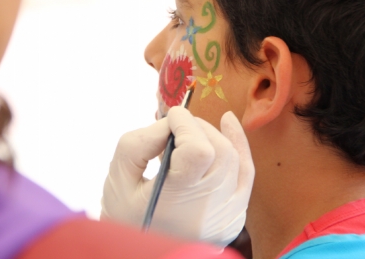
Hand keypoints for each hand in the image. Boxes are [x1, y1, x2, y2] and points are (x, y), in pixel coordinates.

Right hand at [100, 107, 254, 246]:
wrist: (144, 255)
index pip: (198, 150)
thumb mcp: (118, 178)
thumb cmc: (126, 217)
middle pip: (218, 149)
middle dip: (197, 127)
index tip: (170, 119)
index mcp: (175, 201)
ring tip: (192, 129)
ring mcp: (226, 215)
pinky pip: (246, 174)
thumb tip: (171, 123)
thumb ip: (140, 142)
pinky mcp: (233, 216)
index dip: (185, 125)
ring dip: (213, 135)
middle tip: (175, 127)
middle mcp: (207, 210)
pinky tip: (228, 125)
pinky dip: (238, 147)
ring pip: (233, 157)